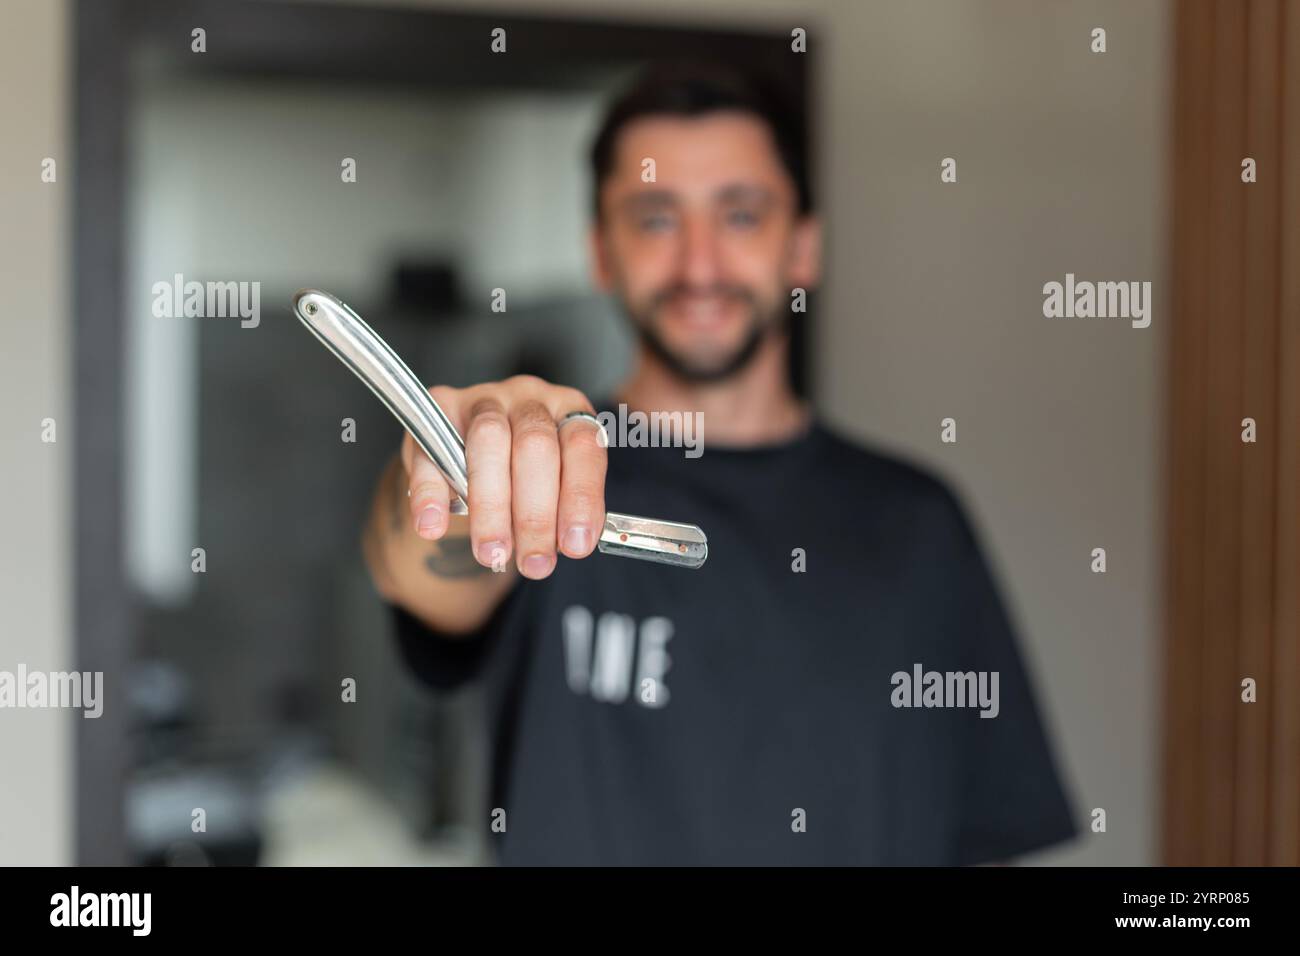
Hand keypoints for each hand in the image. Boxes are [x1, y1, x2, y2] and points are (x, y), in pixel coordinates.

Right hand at [399, 375, 606, 578]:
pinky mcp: (438, 409)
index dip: (581, 497)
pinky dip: (431, 492)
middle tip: (533, 563)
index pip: (582, 447)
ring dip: (491, 506)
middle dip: (535, 514)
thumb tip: (571, 545)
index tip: (576, 546)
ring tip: (492, 553)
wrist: (470, 458)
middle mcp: (529, 398)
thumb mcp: (554, 489)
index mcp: (569, 411)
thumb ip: (563, 511)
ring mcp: (483, 399)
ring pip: (488, 442)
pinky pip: (431, 448)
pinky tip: (433, 526)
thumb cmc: (525, 478)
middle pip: (535, 446)